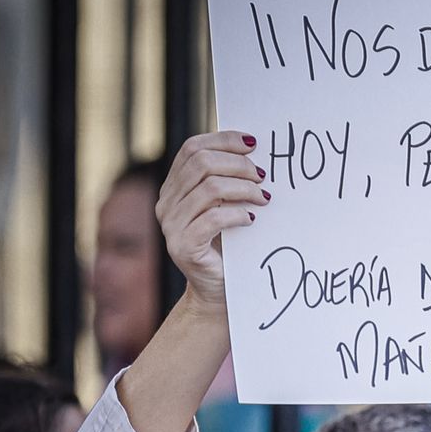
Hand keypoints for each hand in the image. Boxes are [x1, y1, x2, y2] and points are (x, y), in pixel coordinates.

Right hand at [154, 131, 269, 310]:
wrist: (218, 290)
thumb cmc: (228, 246)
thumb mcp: (226, 206)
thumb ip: (228, 181)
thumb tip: (255, 152)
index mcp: (174, 187)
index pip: (192, 148)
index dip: (223, 141)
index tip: (253, 144)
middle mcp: (166, 203)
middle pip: (201, 163)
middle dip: (238, 165)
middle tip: (263, 177)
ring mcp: (171, 225)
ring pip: (209, 189)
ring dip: (244, 189)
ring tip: (263, 199)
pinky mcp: (183, 247)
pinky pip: (213, 219)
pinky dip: (238, 214)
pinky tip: (252, 219)